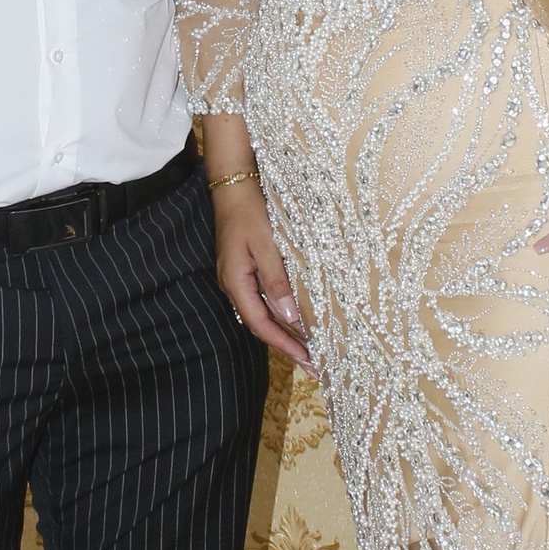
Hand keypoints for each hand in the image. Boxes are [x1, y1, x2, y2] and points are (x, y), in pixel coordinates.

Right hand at [214, 178, 312, 369]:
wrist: (234, 185)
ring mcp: (240, 278)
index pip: (260, 324)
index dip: (283, 344)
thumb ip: (277, 280)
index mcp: (236, 282)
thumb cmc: (250, 212)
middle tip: (314, 364)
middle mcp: (235, 285)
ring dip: (286, 332)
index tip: (306, 359)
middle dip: (287, 345)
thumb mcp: (266, 245)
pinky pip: (264, 300)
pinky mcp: (247, 270)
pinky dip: (282, 314)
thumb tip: (290, 315)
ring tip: (309, 349)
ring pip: (263, 314)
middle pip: (261, 324)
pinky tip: (297, 320)